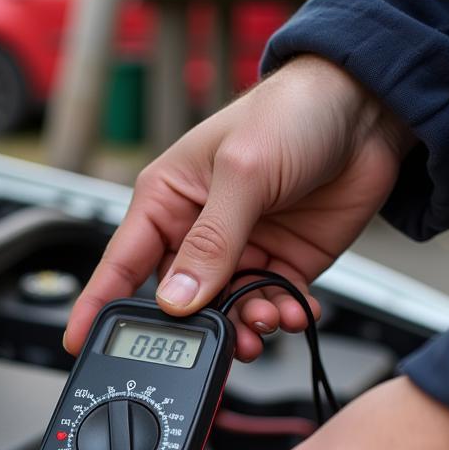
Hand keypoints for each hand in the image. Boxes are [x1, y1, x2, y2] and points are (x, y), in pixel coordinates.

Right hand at [66, 55, 414, 360]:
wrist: (368, 107)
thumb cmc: (293, 112)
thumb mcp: (243, 172)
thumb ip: (211, 240)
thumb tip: (178, 298)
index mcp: (168, 199)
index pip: (121, 262)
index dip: (97, 304)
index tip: (79, 342)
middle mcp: (198, 229)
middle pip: (176, 300)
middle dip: (192, 326)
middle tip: (212, 341)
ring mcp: (241, 250)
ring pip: (224, 312)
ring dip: (241, 327)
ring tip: (262, 322)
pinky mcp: (281, 263)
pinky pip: (269, 307)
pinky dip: (280, 317)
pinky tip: (292, 309)